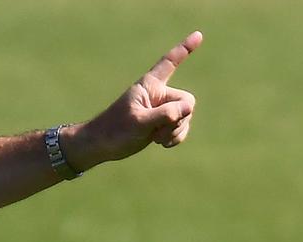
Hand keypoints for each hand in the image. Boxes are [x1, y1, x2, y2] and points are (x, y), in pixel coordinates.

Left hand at [64, 31, 202, 169]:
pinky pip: (182, 129)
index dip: (184, 49)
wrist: (103, 145)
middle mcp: (159, 95)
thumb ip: (165, 113)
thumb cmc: (115, 129)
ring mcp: (162, 109)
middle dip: (178, 119)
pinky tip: (160, 142)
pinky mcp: (164, 124)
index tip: (198, 35)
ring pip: (186, 118)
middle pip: (187, 102)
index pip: (170, 63)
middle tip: (158, 130)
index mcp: (150, 85)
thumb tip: (189, 108)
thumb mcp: (140, 121)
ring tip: (155, 137)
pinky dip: (175, 138)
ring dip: (175, 132)